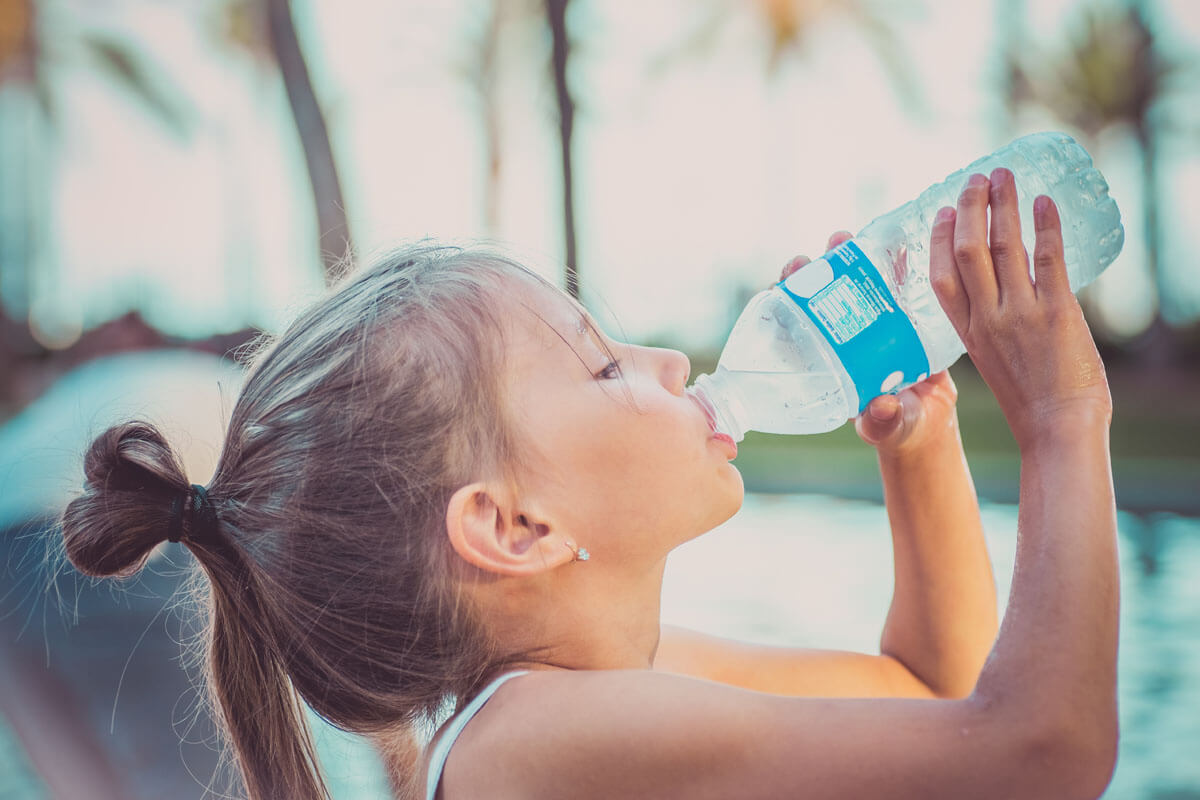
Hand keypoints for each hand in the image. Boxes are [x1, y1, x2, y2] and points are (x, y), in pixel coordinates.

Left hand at [781, 232, 960, 454]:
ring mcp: (872, 324)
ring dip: (849, 257)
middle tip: (819, 252)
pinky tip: (896, 241)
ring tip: (845, 237)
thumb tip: (880, 408)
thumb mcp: (889, 426)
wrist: (932, 420)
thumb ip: (883, 421)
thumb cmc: (900, 428)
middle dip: (817, 269)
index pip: (799, 325)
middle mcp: (845, 338)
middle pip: (823, 296)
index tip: (784, 280)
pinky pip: (895, 284)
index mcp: (828, 361)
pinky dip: (894, 262)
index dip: (788, 300)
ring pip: (855, 283)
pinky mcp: (902, 316)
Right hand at [929, 168, 1110, 449]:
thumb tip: (997, 294)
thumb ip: (988, 327)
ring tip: (1005, 176)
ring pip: (1004, 246)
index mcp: (966, 332)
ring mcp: (1020, 314)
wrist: (1058, 427)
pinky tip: (1044, 202)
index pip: (942, 276)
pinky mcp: (1057, 312)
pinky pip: (1048, 259)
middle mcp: (987, 318)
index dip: (939, 239)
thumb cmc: (1029, 401)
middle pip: (967, 250)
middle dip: (970, 207)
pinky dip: (1046, 226)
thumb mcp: (992, 361)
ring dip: (1003, 204)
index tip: (942, 212)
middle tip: (976, 179)